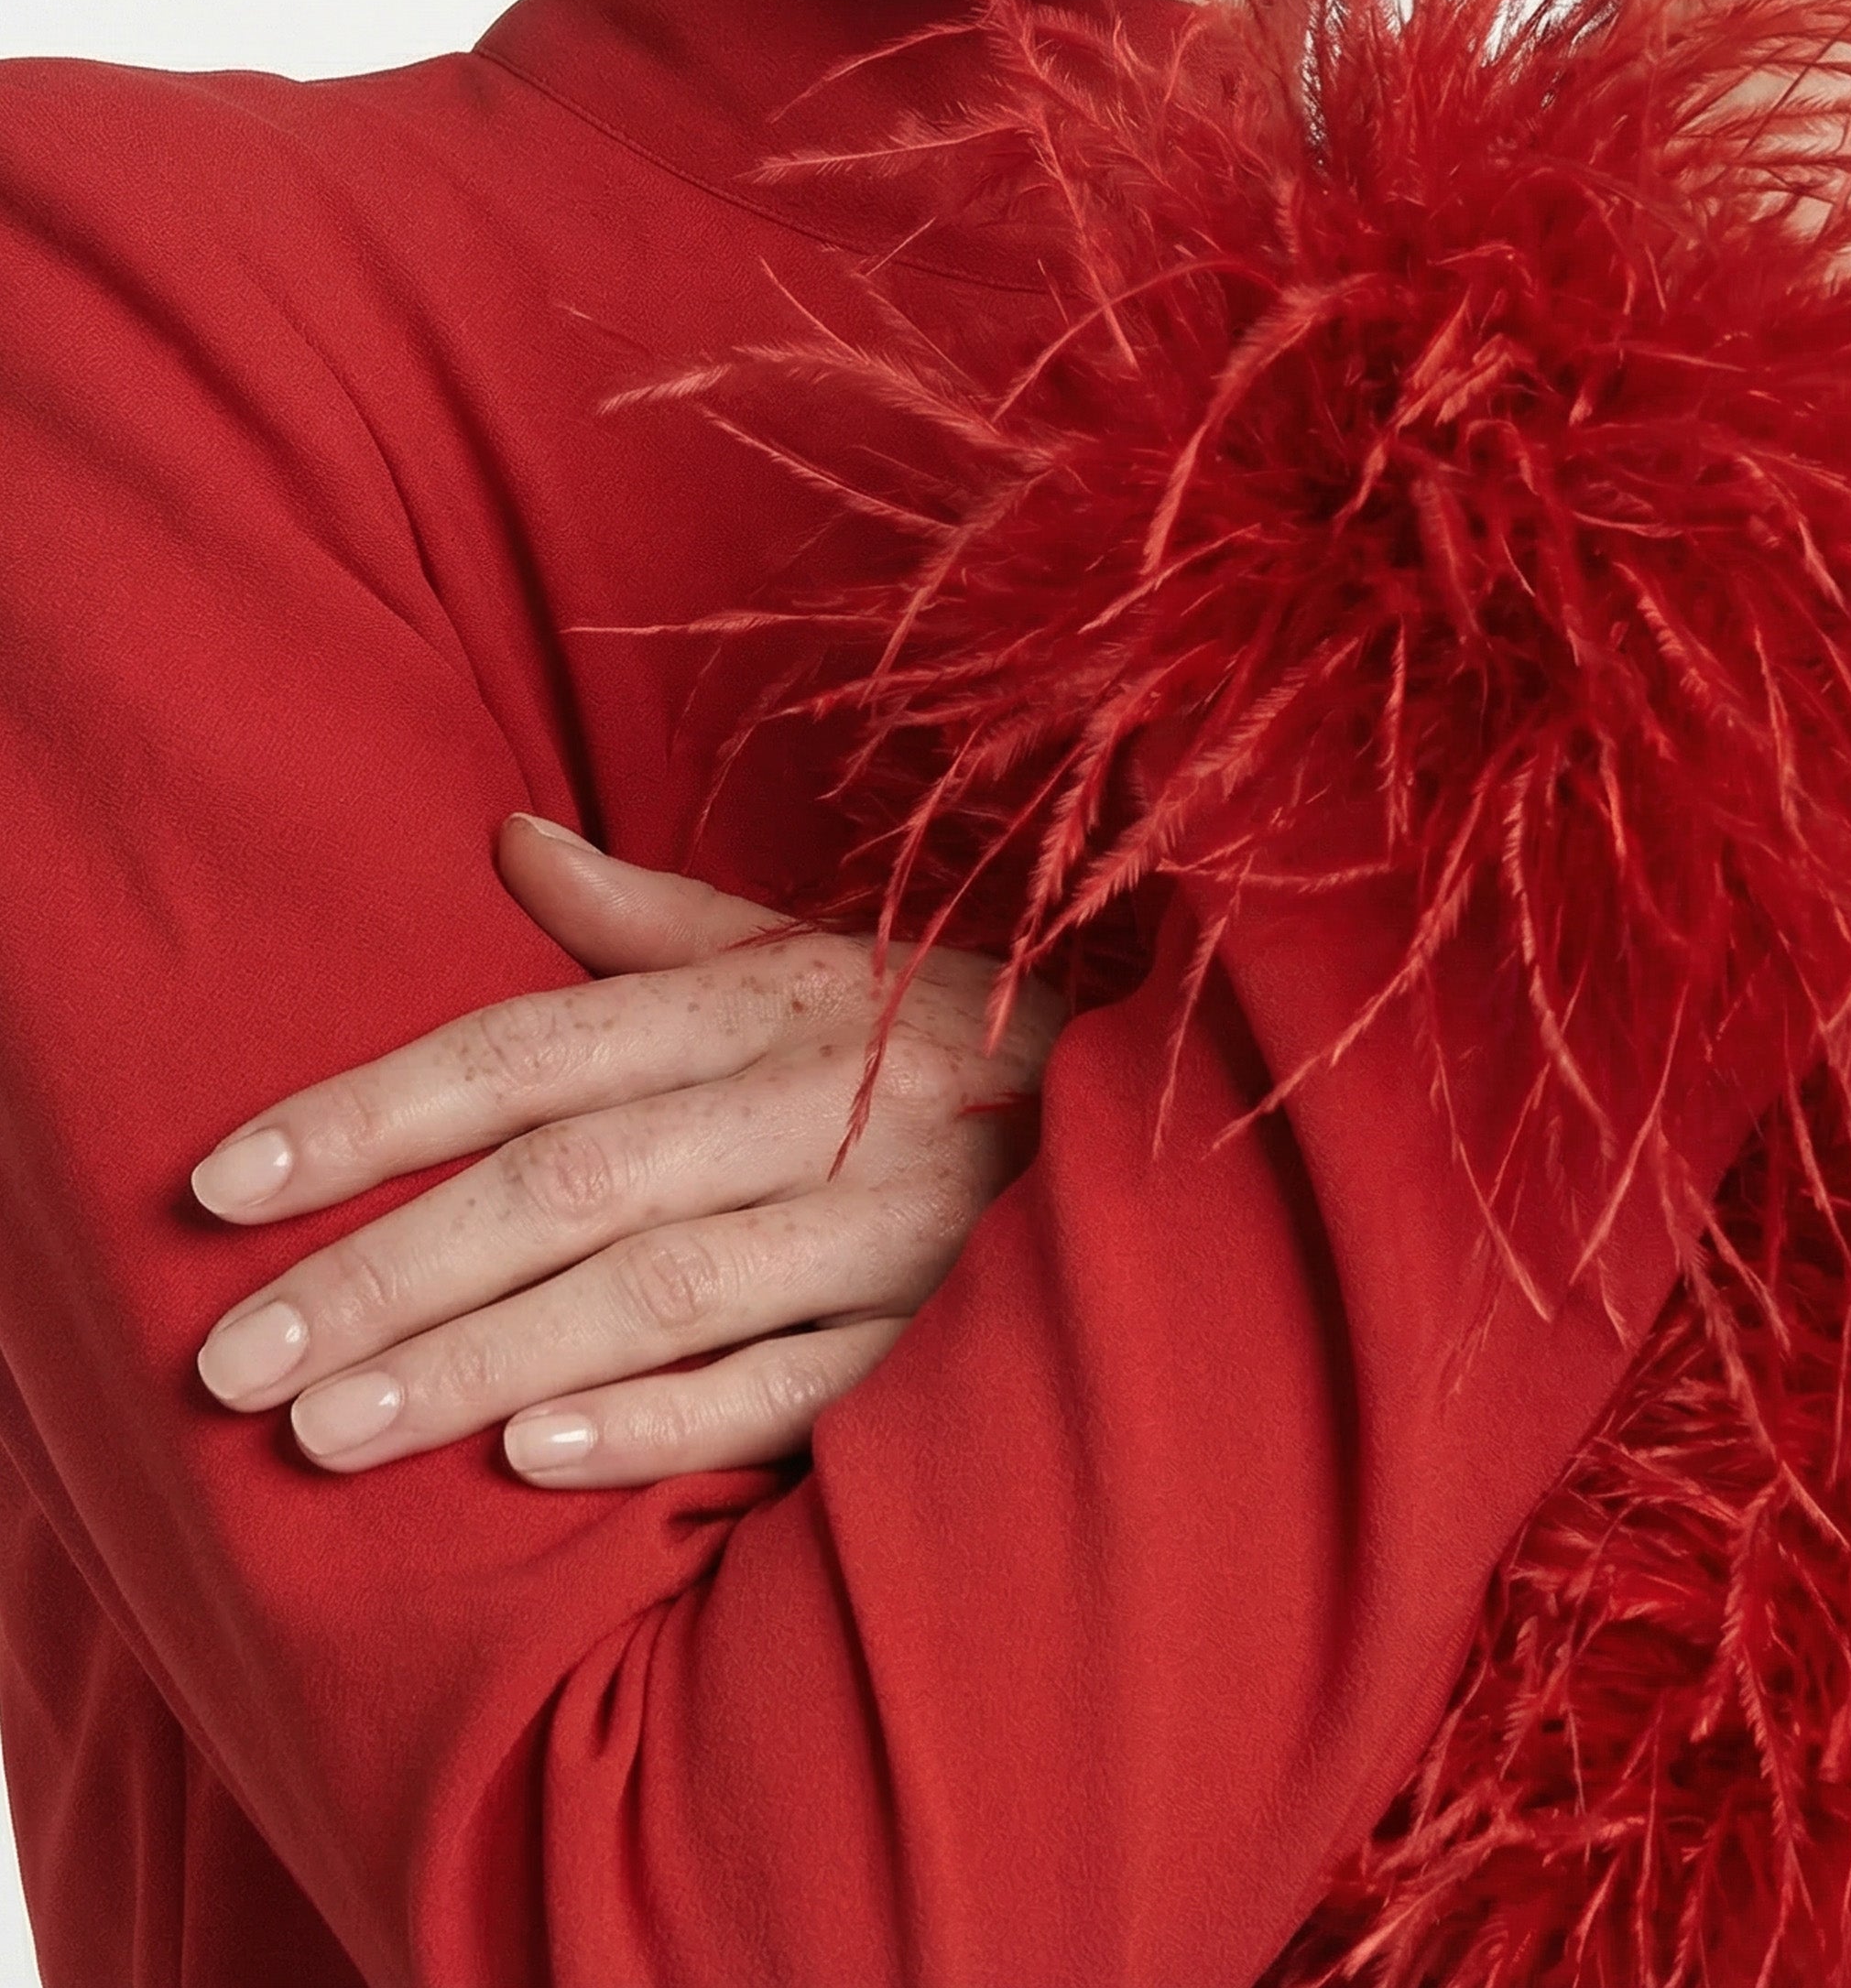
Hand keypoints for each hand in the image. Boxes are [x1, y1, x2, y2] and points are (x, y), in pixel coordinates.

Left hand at [190, 817, 1063, 1486]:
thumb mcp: (814, 958)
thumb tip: (507, 836)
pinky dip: (670, 1419)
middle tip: (228, 1359)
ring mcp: (885, 1223)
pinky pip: (800, 1384)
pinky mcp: (945, 1339)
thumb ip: (650, 921)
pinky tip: (535, 1461)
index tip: (223, 1184)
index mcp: (767, 1002)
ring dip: (484, 1358)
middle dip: (386, 1267)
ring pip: (657, 1287)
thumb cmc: (951, 1042)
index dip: (373, 1110)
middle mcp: (814, 1101)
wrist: (1179, 1118)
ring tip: (327, 1431)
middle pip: (565, 1179)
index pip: (532, 1046)